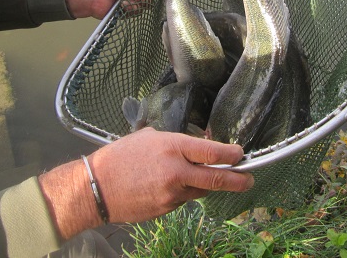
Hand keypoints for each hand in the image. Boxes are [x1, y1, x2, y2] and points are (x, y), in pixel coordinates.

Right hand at [38, 129, 252, 239]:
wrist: (97, 187)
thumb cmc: (122, 156)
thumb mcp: (151, 137)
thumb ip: (178, 140)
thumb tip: (202, 143)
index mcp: (173, 148)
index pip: (213, 152)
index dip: (232, 154)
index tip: (240, 154)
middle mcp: (176, 172)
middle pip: (218, 178)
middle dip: (239, 179)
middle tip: (249, 178)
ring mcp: (172, 194)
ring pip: (201, 190)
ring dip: (206, 184)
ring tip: (198, 176)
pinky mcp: (166, 209)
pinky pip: (184, 200)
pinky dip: (184, 192)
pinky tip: (169, 185)